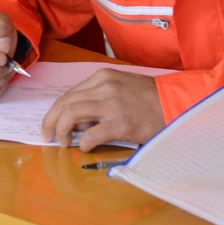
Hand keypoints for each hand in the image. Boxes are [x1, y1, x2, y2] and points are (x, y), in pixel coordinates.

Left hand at [43, 68, 164, 150]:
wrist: (175, 103)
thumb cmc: (148, 98)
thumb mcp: (120, 87)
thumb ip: (98, 97)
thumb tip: (76, 120)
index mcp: (102, 77)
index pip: (68, 94)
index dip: (54, 111)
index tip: (50, 124)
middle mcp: (104, 87)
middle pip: (65, 104)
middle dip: (51, 122)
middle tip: (48, 136)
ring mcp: (112, 104)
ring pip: (72, 115)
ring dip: (62, 131)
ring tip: (64, 142)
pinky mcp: (121, 123)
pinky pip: (92, 135)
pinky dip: (84, 143)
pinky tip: (87, 147)